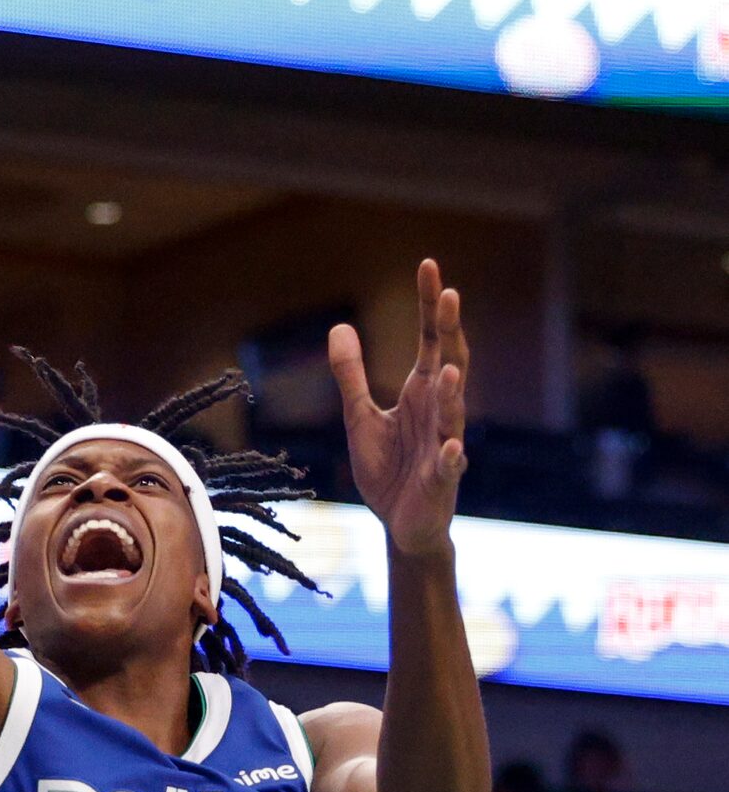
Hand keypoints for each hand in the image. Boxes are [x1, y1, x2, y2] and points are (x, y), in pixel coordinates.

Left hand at [328, 259, 468, 555]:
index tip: (429, 265)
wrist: (402, 526)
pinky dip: (452, 457)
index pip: (431, 339)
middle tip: (450, 293)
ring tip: (450, 369)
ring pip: (453, 414)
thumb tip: (339, 325)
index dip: (430, 305)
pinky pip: (449, 466)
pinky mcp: (442, 481)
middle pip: (450, 362)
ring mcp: (444, 445)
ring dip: (454, 392)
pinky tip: (452, 448)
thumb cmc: (389, 470)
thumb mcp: (359, 417)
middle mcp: (439, 411)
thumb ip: (351, 374)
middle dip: (450, 331)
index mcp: (421, 392)